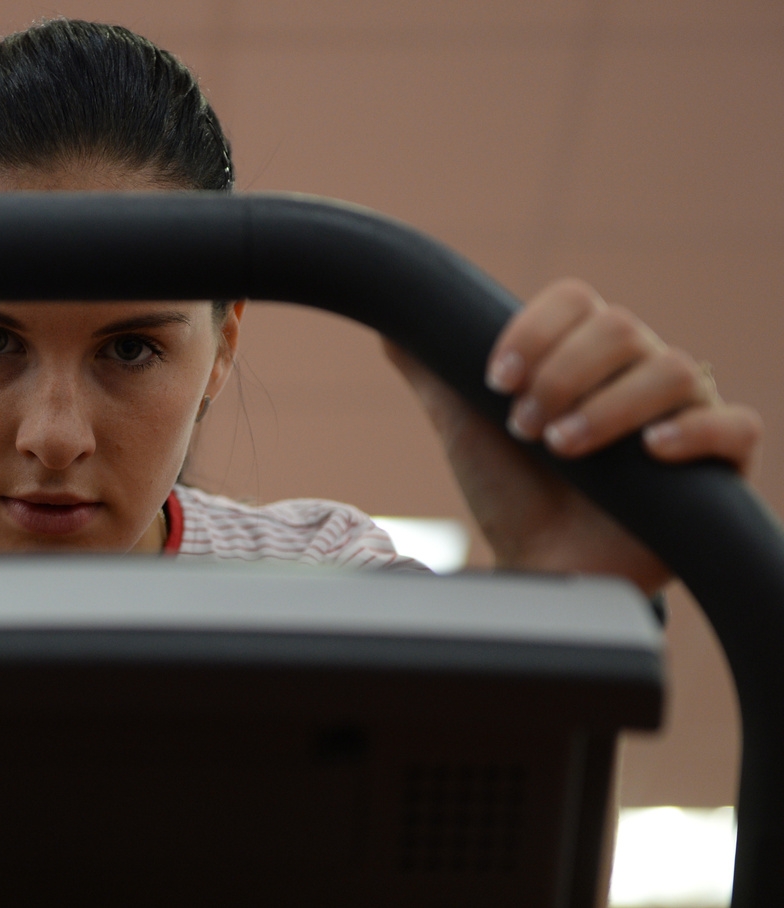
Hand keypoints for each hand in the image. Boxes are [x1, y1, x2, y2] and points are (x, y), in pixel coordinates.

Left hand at [388, 278, 762, 592]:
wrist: (540, 567)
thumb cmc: (510, 494)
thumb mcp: (463, 427)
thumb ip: (433, 369)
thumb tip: (390, 319)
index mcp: (585, 352)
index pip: (576, 299)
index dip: (535, 329)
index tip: (494, 379)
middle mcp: (639, 371)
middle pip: (622, 327)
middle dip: (561, 374)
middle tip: (525, 427)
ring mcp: (685, 414)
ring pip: (673, 369)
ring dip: (607, 406)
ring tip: (563, 449)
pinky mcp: (720, 466)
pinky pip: (736, 427)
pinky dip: (697, 430)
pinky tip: (652, 451)